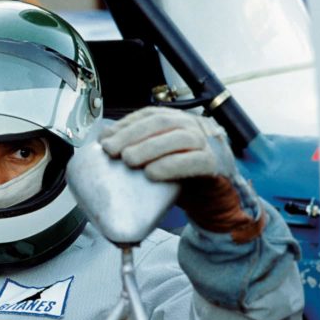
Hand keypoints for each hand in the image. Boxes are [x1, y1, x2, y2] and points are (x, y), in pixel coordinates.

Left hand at [99, 106, 264, 241]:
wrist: (213, 205)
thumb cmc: (182, 182)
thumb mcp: (157, 162)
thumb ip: (139, 152)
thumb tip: (104, 146)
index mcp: (179, 122)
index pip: (151, 114)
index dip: (126, 124)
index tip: (105, 138)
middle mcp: (195, 128)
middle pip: (162, 122)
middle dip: (132, 134)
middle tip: (110, 150)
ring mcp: (208, 145)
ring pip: (179, 137)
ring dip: (149, 147)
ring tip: (127, 160)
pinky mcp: (216, 166)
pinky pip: (194, 161)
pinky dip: (170, 165)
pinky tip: (151, 173)